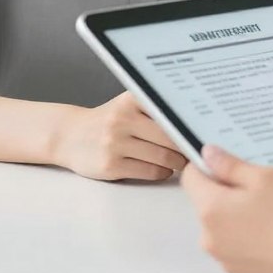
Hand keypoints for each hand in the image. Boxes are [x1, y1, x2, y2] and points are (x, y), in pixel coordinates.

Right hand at [51, 92, 187, 180]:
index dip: (188, 123)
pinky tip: (163, 169)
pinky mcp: (111, 166)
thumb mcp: (127, 105)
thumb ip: (154, 108)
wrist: (69, 136)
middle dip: (185, 146)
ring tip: (180, 161)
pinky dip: (162, 172)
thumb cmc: (107, 120)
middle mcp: (122, 119)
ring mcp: (115, 143)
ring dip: (177, 162)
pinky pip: (148, 171)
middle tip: (195, 150)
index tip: (202, 130)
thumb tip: (192, 121)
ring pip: (162, 156)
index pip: (169, 110)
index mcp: (131, 99)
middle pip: (169, 136)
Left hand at [182, 146, 272, 272]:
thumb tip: (209, 154)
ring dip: (239, 210)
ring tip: (272, 206)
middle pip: (207, 201)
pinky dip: (248, 231)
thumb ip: (231, 165)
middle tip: (261, 184)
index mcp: (211, 209)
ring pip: (222, 221)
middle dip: (228, 188)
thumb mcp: (265, 176)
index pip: (191, 177)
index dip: (208, 164)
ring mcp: (224, 256)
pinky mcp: (239, 269)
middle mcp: (210, 237)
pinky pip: (235, 241)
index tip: (230, 161)